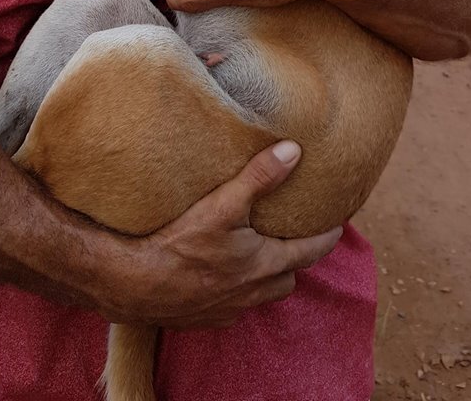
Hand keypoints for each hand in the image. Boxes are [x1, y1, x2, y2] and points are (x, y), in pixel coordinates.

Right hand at [109, 140, 342, 327]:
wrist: (134, 284)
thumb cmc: (179, 244)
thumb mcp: (223, 204)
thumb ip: (260, 177)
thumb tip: (294, 151)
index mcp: (263, 266)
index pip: (309, 251)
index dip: (324, 238)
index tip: (337, 227)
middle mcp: (251, 293)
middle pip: (286, 279)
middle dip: (293, 261)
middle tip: (291, 238)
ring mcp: (228, 310)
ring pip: (260, 296)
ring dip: (264, 278)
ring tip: (257, 256)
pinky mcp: (205, 319)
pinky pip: (232, 308)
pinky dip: (234, 293)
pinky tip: (220, 276)